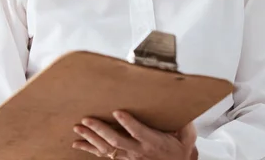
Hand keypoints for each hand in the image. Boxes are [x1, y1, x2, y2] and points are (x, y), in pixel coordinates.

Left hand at [72, 110, 197, 159]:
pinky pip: (103, 154)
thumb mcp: (186, 137)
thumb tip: (184, 109)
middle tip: (88, 119)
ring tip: (79, 128)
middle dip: (100, 129)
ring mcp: (129, 156)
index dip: (128, 123)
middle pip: (116, 140)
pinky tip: (77, 143)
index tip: (118, 112)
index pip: (138, 132)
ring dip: (91, 138)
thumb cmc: (178, 150)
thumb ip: (184, 125)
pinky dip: (89, 149)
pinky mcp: (123, 159)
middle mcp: (138, 150)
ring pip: (107, 148)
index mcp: (153, 141)